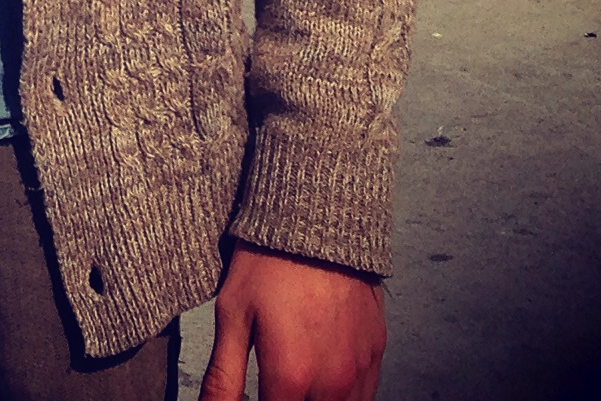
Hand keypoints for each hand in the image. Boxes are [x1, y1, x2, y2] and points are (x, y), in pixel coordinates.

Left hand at [200, 245, 384, 400]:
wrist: (318, 218)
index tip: (253, 393)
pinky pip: (364, 396)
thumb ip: (223, 378)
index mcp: (292, 378)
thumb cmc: (268, 262)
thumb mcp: (232, 315)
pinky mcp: (377, 355)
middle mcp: (334, 384)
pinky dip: (342, 395)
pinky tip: (320, 374)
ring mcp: (360, 371)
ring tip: (293, 379)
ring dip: (315, 400)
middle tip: (271, 384)